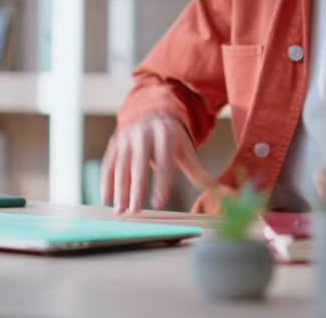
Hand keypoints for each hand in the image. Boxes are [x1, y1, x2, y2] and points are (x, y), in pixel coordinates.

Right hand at [100, 114, 215, 212]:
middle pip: (140, 163)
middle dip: (137, 188)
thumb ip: (198, 172)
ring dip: (119, 188)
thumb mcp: (186, 151)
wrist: (152, 113)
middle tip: (136, 211)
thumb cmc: (172, 139)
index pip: (164, 162)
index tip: (159, 204)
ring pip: (122, 164)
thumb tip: (219, 191)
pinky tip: (106, 198)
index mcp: (167, 135)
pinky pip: (108, 163)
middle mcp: (145, 134)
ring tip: (120, 210)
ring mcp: (128, 137)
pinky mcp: (115, 142)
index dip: (161, 184)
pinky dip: (106, 181)